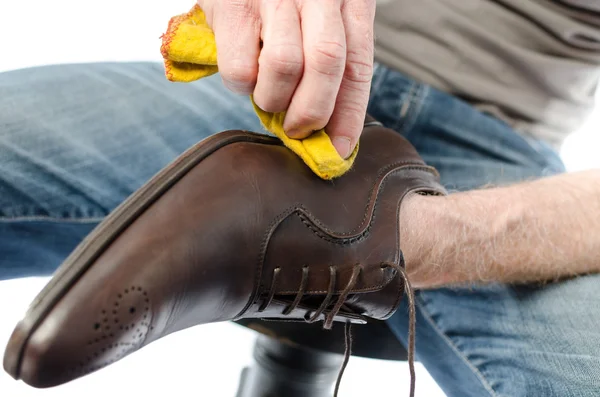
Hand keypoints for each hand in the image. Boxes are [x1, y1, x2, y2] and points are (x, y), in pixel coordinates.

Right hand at [197, 0, 375, 158]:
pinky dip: (242, 86)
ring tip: (266, 95)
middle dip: (311, 111)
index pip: (357, 64)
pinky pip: (241, 67)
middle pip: (326, 63)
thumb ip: (326, 63)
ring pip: (284, 66)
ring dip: (273, 98)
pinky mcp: (233, 5)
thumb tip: (327, 132)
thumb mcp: (318, 20)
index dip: (350, 113)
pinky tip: (244, 72)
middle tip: (296, 129)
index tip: (338, 148)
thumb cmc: (280, 4)